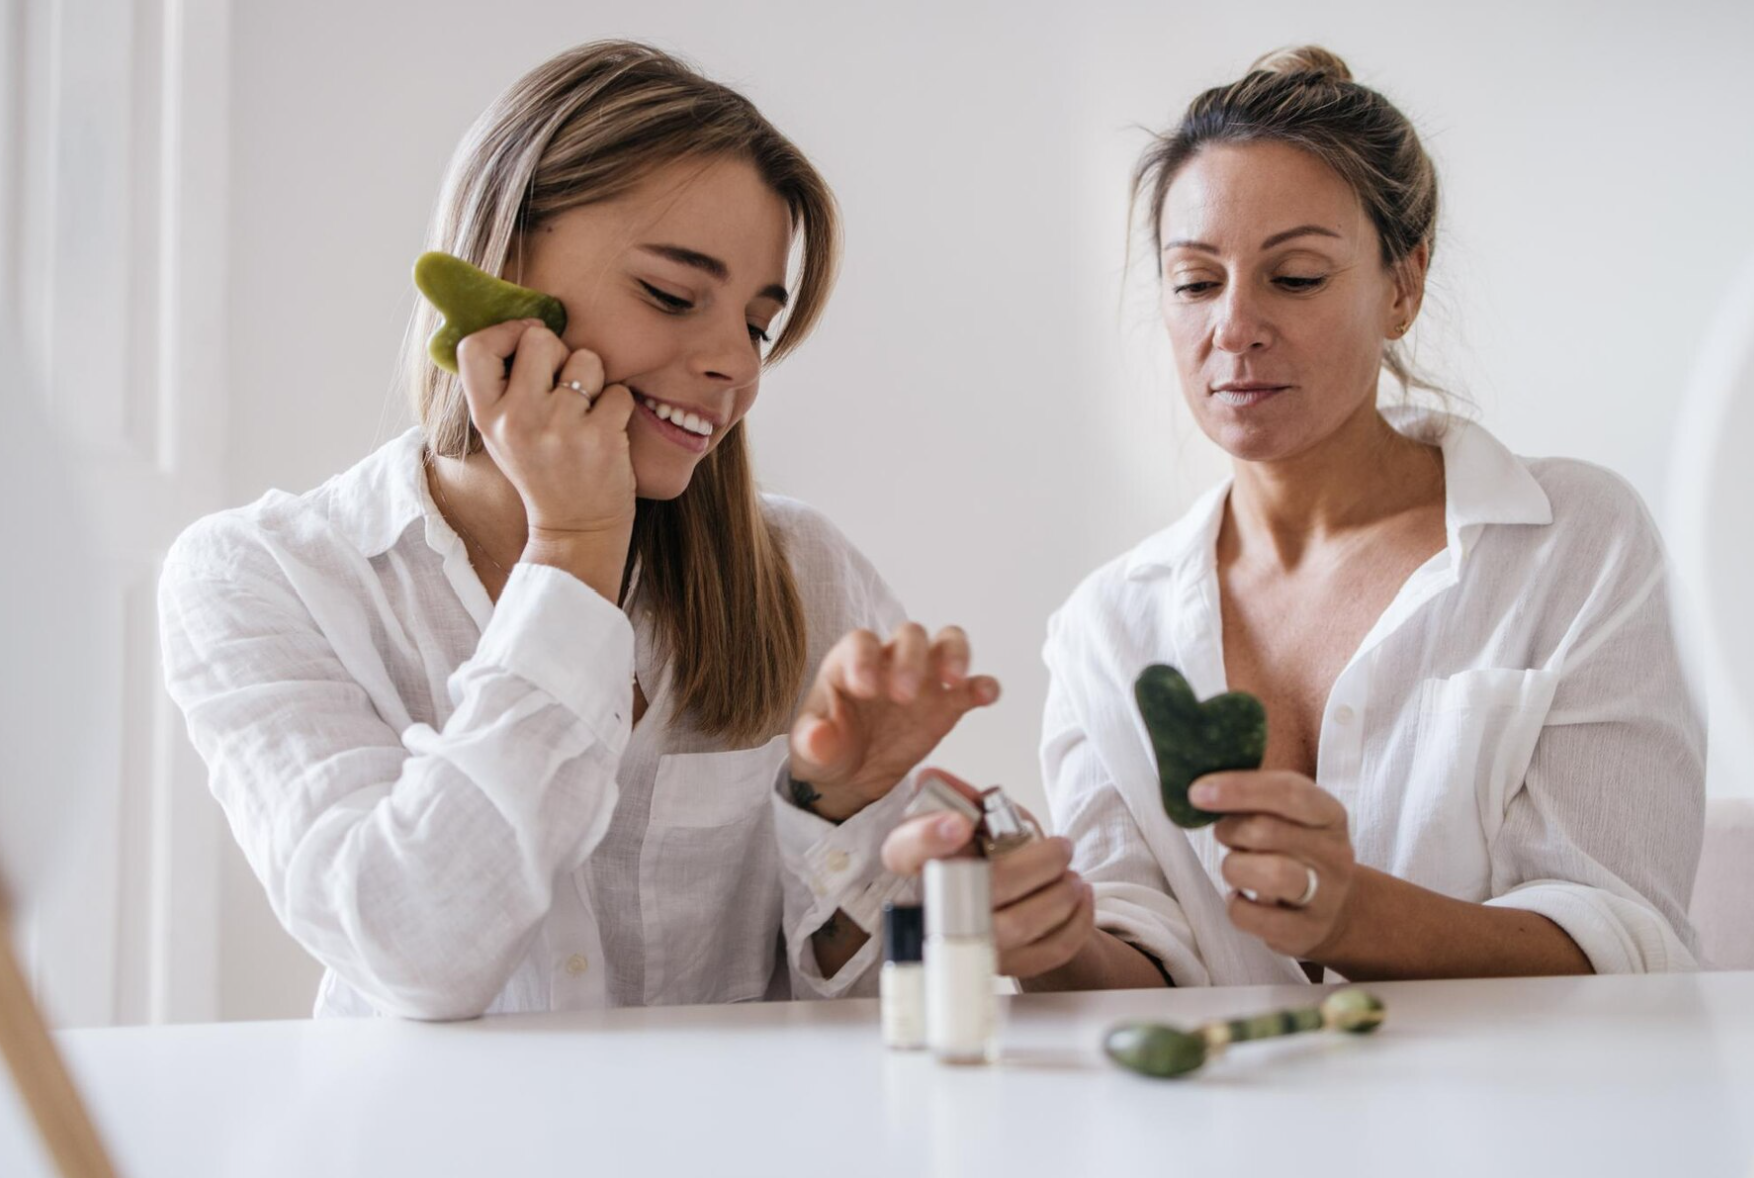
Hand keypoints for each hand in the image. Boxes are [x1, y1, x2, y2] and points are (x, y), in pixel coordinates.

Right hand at [456, 318, 637, 540]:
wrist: (576, 529)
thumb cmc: (542, 470)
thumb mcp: (504, 433)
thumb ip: (504, 385)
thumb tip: (521, 323)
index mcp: (487, 416)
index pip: (475, 346)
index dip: (506, 332)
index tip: (526, 341)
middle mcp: (518, 419)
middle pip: (539, 338)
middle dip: (560, 353)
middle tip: (564, 384)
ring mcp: (560, 427)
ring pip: (586, 359)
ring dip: (594, 380)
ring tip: (586, 414)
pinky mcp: (600, 436)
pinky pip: (618, 390)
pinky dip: (619, 407)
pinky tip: (606, 433)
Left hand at [788, 625, 998, 820]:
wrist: (850, 775)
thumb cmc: (828, 749)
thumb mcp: (811, 749)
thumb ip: (812, 741)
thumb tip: (817, 739)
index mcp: (852, 662)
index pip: (862, 642)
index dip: (865, 658)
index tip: (865, 688)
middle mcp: (891, 661)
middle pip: (910, 636)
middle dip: (911, 660)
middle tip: (903, 695)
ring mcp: (923, 679)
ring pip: (947, 643)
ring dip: (955, 655)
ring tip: (954, 681)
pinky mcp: (947, 704)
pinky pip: (972, 685)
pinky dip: (983, 686)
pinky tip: (985, 695)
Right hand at [880, 769, 1094, 977]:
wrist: (1014, 904)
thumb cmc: (990, 857)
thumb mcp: (978, 818)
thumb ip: (963, 798)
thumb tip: (931, 778)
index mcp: (920, 864)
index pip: (904, 852)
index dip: (927, 838)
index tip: (959, 823)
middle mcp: (935, 908)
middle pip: (982, 886)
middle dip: (1037, 864)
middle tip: (1062, 848)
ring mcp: (966, 943)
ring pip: (1018, 924)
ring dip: (1060, 895)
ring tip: (1073, 877)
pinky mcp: (1001, 966)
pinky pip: (1046, 951)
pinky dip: (1076, 922)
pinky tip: (1081, 900)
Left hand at [1193, 770, 1356, 960]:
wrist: (1335, 911)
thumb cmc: (1296, 852)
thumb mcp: (1291, 818)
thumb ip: (1257, 798)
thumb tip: (1203, 786)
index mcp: (1330, 815)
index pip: (1289, 792)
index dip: (1239, 788)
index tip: (1198, 791)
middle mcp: (1334, 853)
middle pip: (1267, 831)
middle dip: (1230, 831)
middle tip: (1225, 834)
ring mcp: (1325, 896)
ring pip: (1270, 874)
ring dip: (1234, 867)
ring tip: (1236, 867)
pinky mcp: (1305, 932)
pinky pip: (1252, 916)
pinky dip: (1235, 905)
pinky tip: (1241, 898)